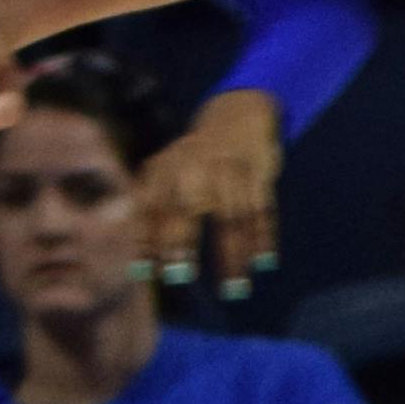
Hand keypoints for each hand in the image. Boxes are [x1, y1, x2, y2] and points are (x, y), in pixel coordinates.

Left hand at [136, 88, 280, 295]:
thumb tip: (141, 271)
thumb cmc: (193, 162)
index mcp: (165, 169)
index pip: (151, 207)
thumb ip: (151, 215)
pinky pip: (262, 209)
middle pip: (187, 207)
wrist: (235, 114)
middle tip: (179, 276)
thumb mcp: (165, 176)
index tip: (145, 274)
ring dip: (233, 254)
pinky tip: (263, 262)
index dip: (146, 240)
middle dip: (181, 241)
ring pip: (232, 216)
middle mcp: (193, 166)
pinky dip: (263, 236)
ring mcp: (228, 167)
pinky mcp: (257, 170)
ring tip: (234, 289)